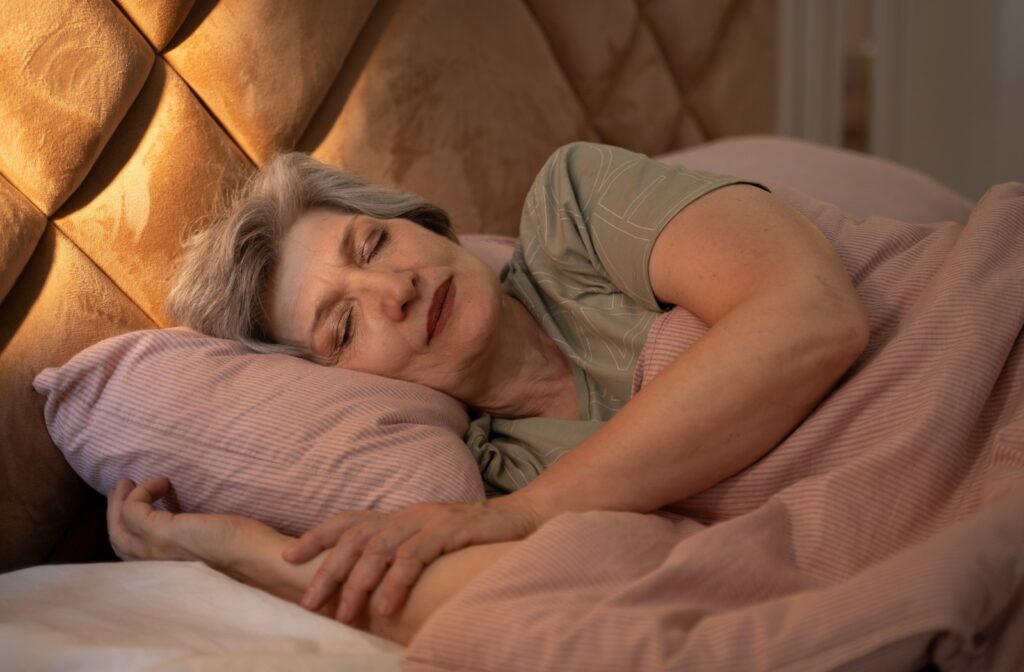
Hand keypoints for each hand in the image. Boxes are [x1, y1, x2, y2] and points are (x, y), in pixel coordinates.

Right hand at [106, 476, 242, 561]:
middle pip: (118, 539)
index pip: (131, 555)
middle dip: (114, 511)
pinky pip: (133, 509)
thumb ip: (192, 540)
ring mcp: (155, 552)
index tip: (130, 505)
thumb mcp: (209, 546)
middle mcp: (155, 566)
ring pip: (118, 525)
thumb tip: (190, 522)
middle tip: (120, 488)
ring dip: (121, 500)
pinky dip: (141, 491)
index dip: (126, 529)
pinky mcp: (161, 535)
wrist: (259, 560)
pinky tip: (162, 482)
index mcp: (166, 571)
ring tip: (128, 481)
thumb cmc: (246, 551)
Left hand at [281, 496, 540, 623]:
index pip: (350, 520)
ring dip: (358, 584)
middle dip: (329, 570)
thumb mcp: (432, 542)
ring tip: (344, 614)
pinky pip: (415, 557)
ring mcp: (428, 520)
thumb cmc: (476, 538)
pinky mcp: (450, 530)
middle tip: (309, 602)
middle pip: (356, 538)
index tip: (288, 556)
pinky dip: (397, 583)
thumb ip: (405, 554)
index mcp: (401, 516)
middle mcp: (409, 514)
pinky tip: (388, 606)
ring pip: (380, 549)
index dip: (318, 535)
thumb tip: (373, 585)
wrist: (523, 517)